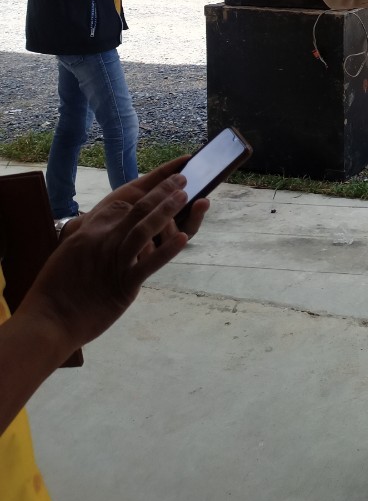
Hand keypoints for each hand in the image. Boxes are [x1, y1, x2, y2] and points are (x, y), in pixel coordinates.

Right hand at [22, 158, 208, 357]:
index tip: (160, 185)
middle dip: (163, 191)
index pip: (121, 206)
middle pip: (138, 209)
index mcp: (89, 231)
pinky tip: (183, 239)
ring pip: (145, 228)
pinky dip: (167, 250)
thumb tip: (91, 224)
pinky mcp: (124, 284)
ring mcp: (114, 261)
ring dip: (168, 209)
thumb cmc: (54, 290)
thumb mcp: (67, 253)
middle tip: (183, 179)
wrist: (48, 321)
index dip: (144, 194)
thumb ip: (85, 237)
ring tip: (187, 196)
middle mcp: (103, 240)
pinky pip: (149, 264)